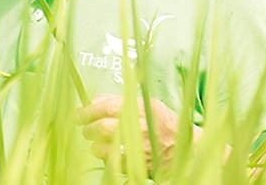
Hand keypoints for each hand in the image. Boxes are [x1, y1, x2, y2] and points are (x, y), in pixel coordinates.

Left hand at [75, 94, 200, 173]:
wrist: (187, 147)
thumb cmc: (162, 122)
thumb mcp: (143, 103)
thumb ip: (117, 100)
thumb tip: (91, 101)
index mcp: (140, 108)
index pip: (106, 107)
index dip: (88, 110)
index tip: (78, 113)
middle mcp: (140, 127)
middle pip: (102, 127)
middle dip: (88, 128)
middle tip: (86, 129)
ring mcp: (140, 148)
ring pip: (104, 148)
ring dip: (95, 145)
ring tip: (96, 142)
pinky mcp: (140, 165)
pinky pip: (113, 163)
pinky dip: (105, 158)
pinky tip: (106, 153)